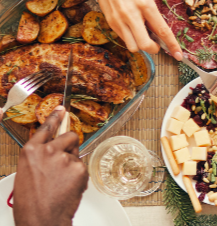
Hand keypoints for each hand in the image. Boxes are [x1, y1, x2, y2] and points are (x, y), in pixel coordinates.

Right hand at [13, 106, 88, 225]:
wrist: (41, 221)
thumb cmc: (31, 201)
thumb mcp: (27, 172)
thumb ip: (40, 156)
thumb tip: (52, 148)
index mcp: (32, 151)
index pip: (46, 127)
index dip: (55, 117)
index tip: (62, 109)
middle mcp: (48, 150)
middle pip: (70, 136)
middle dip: (71, 144)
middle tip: (66, 159)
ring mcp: (65, 158)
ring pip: (76, 153)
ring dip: (72, 163)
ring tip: (61, 181)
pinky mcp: (78, 168)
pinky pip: (81, 167)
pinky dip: (78, 175)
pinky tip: (68, 187)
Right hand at [98, 0, 182, 60]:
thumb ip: (152, 13)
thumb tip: (157, 31)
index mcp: (145, 4)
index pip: (162, 30)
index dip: (171, 45)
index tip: (178, 55)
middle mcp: (131, 15)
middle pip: (145, 45)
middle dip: (153, 49)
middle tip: (156, 44)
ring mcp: (119, 21)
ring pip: (133, 47)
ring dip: (140, 45)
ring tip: (141, 35)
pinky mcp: (111, 23)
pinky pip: (124, 39)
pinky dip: (131, 38)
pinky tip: (131, 29)